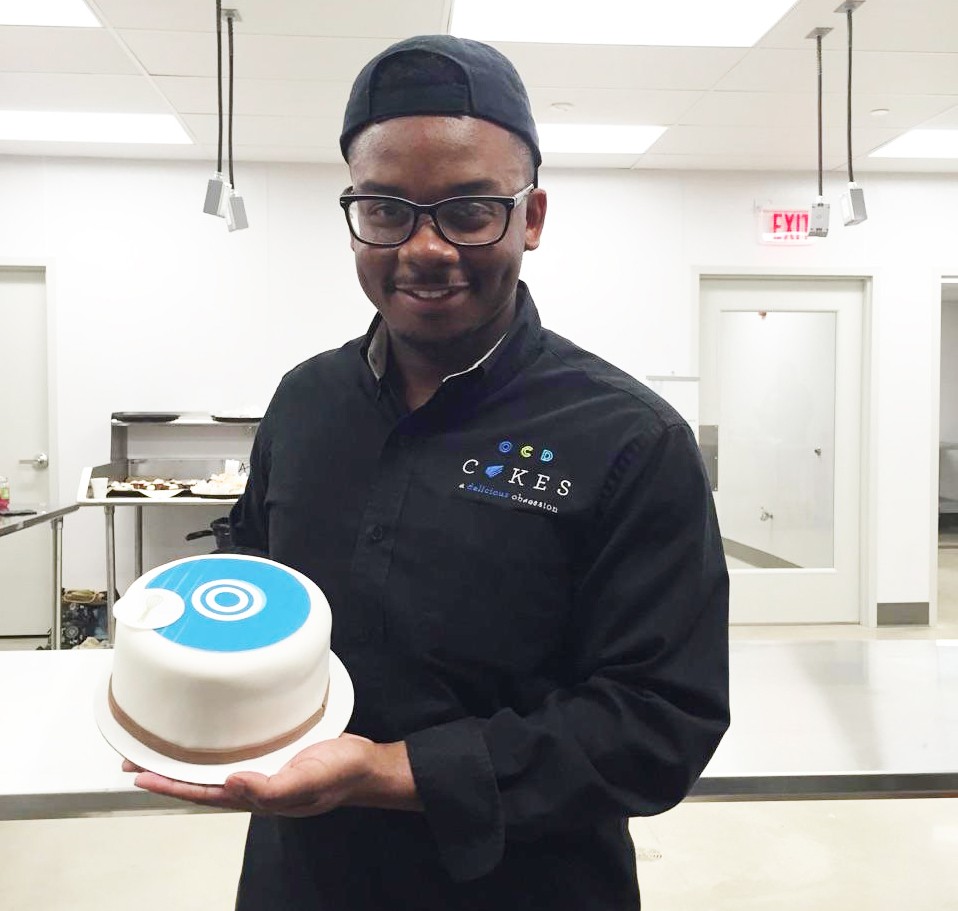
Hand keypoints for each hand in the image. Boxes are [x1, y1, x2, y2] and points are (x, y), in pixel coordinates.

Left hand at [122, 734, 418, 814]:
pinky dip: (214, 743)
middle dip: (166, 771)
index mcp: (256, 795)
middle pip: (199, 780)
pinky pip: (235, 748)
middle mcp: (252, 782)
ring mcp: (263, 766)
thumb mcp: (307, 781)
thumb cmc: (340, 775)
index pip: (201, 792)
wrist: (367, 764)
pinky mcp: (275, 749)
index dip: (169, 783)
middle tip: (134, 756)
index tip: (139, 772)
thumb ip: (271, 788)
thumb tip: (232, 784)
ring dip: (185, 757)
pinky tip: (209, 733)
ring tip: (159, 744)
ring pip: (213, 764)